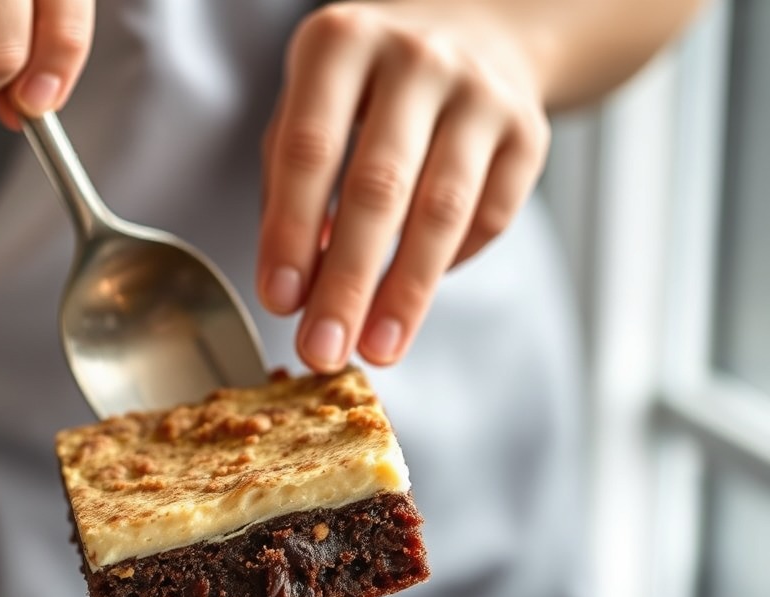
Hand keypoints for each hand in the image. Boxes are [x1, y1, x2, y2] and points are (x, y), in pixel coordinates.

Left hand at [258, 1, 551, 371]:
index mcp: (342, 43)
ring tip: (377, 349)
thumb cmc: (370, 91)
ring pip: (442, 212)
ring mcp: (481, 92)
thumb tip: (298, 290)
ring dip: (405, 294)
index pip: (309, 150)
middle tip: (324, 349)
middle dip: (347, 283)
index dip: (292, 233)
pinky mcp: (528, 133)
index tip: (281, 301)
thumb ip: (292, 189)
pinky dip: (447, 267)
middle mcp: (415, 56)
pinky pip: (487, 220)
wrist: (480, 33)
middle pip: (379, 188)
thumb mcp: (311, 109)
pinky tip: (414, 296)